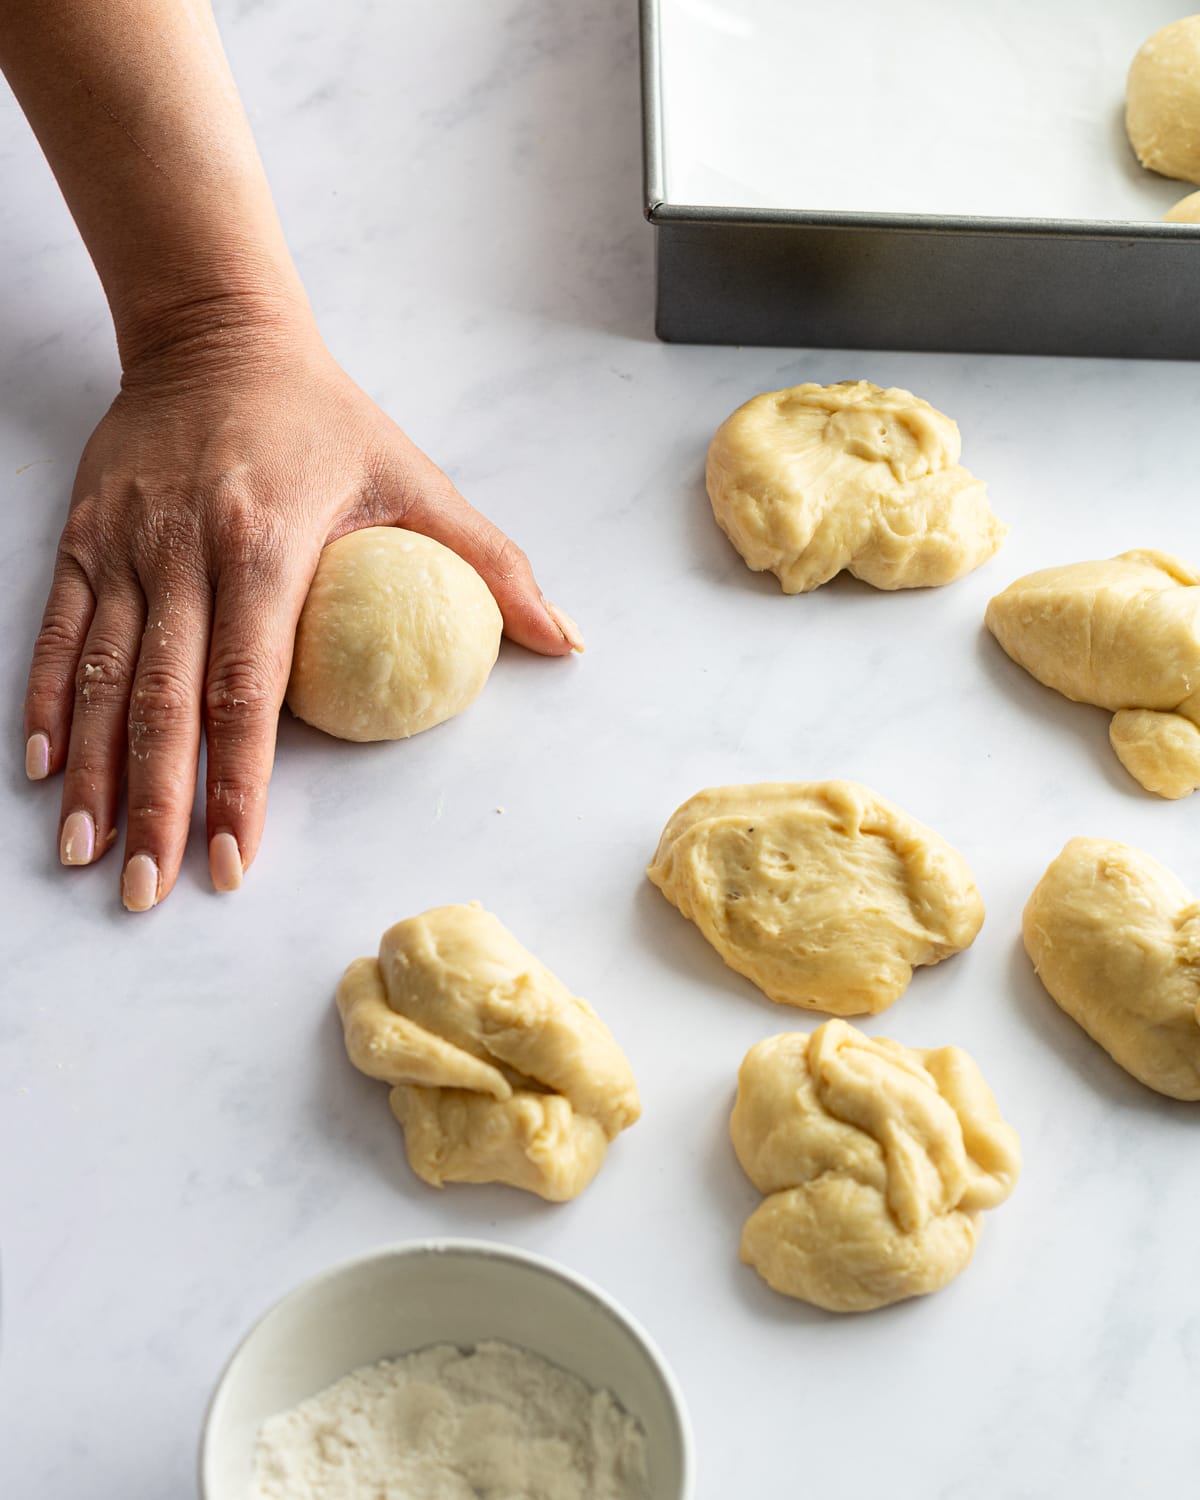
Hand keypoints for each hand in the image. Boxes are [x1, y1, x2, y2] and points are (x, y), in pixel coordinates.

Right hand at [22, 312, 580, 911]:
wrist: (215, 334)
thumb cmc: (323, 417)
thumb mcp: (418, 477)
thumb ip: (492, 564)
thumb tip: (567, 640)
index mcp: (267, 546)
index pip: (250, 689)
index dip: (238, 782)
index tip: (234, 860)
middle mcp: (185, 554)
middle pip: (165, 703)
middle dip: (156, 806)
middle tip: (147, 890)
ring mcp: (124, 547)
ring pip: (101, 679)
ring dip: (95, 774)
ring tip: (89, 854)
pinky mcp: (83, 538)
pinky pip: (58, 632)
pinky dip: (46, 702)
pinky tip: (43, 769)